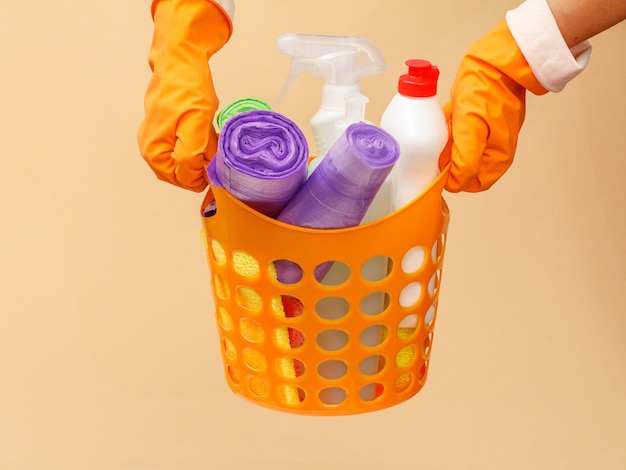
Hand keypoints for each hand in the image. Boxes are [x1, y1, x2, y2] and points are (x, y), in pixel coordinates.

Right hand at [137, 0, 232, 191]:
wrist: (180, 59)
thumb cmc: (187, 88)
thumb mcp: (196, 126)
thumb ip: (191, 157)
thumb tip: (193, 179)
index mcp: (154, 153)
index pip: (186, 181)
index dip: (205, 172)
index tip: (216, 157)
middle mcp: (150, 149)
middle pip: (185, 173)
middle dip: (202, 162)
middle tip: (213, 143)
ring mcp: (156, 139)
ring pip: (187, 160)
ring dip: (202, 152)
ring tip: (207, 133)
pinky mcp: (165, 129)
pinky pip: (186, 147)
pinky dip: (198, 142)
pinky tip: (203, 128)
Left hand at [439, 20, 546, 191]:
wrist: (495, 61)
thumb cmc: (487, 91)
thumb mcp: (472, 129)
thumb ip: (466, 159)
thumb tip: (457, 182)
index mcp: (497, 158)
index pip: (470, 183)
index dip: (452, 178)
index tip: (438, 165)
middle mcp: (494, 151)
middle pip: (464, 169)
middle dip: (449, 160)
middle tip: (440, 144)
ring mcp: (487, 136)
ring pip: (460, 152)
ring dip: (448, 144)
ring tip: (445, 128)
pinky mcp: (479, 123)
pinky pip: (460, 135)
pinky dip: (450, 130)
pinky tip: (447, 118)